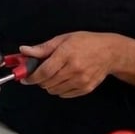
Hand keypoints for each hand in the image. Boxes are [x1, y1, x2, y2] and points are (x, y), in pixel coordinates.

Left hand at [19, 31, 134, 97]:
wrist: (110, 52)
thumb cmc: (85, 42)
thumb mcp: (63, 39)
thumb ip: (43, 48)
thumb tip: (24, 51)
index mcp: (66, 54)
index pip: (44, 72)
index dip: (31, 77)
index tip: (24, 78)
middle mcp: (74, 69)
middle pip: (48, 82)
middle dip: (39, 80)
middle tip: (38, 73)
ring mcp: (81, 81)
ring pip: (54, 90)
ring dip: (48, 85)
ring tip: (51, 75)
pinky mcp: (86, 89)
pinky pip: (64, 94)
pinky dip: (58, 89)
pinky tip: (61, 80)